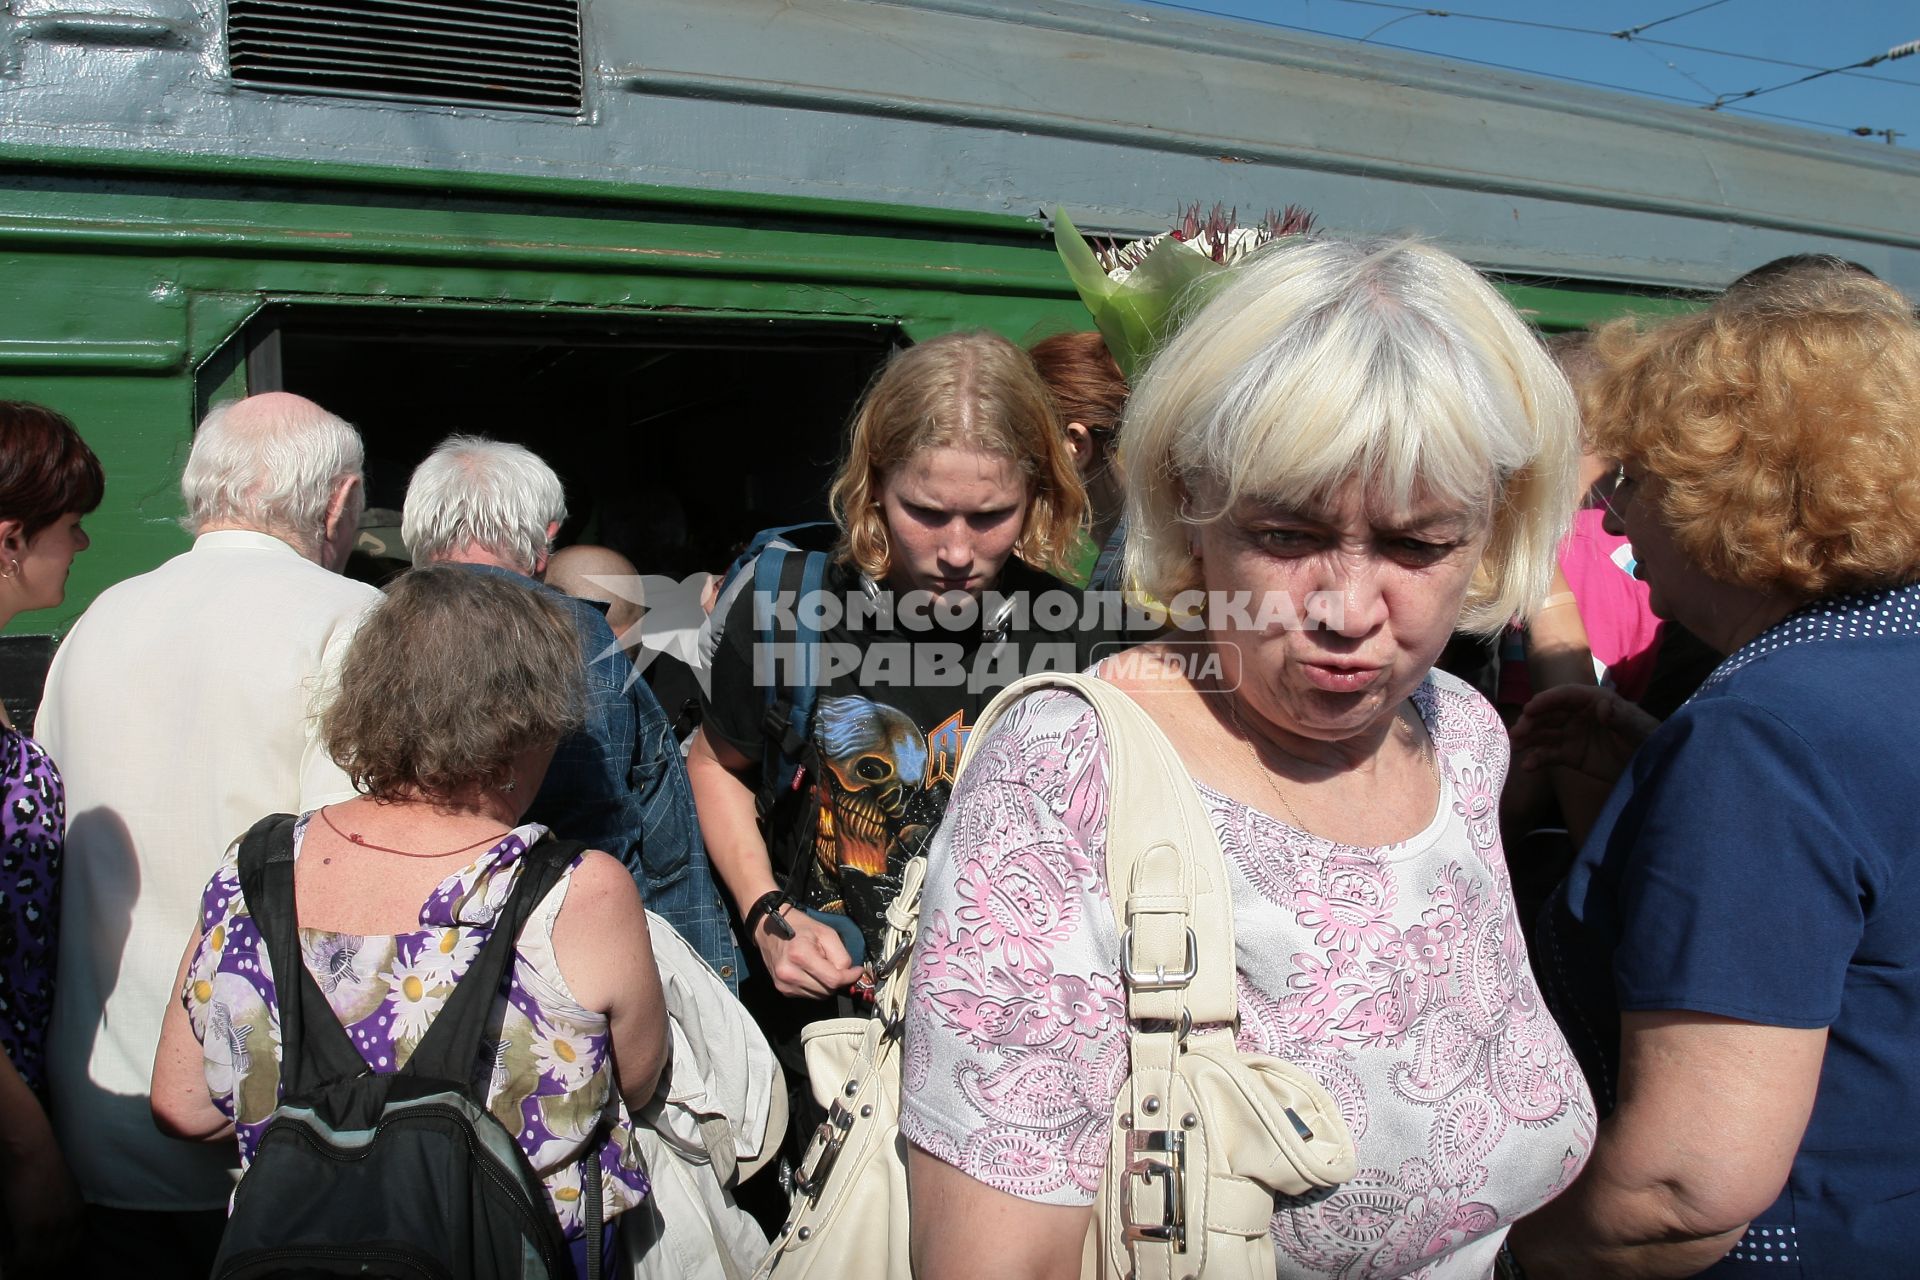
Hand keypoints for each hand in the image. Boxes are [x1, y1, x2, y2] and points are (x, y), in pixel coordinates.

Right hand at [2, 1135, 80, 1276]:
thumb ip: (56, 1219)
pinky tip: (7, 1268)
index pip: (74, 1250)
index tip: (46, 1270)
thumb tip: (38, 1242)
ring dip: (28, 1272)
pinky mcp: (33, 1228)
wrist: (31, 1152)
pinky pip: (25, 1259)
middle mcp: (70, 1225)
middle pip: (59, 1260)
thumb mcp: (59, 1196)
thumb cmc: (39, 1168)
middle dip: (43, 1272)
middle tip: (26, 1275)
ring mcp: (53, 1228)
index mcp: (78, 1216)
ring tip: (15, 1275)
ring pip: (42, 1264)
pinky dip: (16, 1268)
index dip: (58, 1263)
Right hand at [755, 906, 862, 998]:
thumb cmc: (798, 927)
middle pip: (827, 991)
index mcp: (800, 956)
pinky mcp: (783, 990)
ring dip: (827, 985)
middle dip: (838, 980)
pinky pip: (809, 995)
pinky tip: (811, 972)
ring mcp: (784, 984)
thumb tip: (849, 973)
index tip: (857, 971)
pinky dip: (816, 986)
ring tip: (821, 966)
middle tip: (837, 965)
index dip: (850, 977)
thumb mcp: (826, 933)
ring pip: (820, 996)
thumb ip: (841, 955)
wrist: (768, 929)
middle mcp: (789, 974)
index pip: (833, 979)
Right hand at [1511, 684, 1659, 787]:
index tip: (1530, 709)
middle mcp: (1579, 715)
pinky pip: (1549, 754)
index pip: (1567, 695)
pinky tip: (1527, 766)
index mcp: (1595, 701)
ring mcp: (1572, 734)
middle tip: (1517, 732)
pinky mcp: (1570, 755)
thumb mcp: (1639, 729)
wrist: (1652, 766)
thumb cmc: (1650, 740)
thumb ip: (1622, 718)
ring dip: (1528, 738)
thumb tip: (1603, 706)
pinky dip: (1536, 759)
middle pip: (1550, 713)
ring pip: (1544, 732)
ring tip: (1515, 747)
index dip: (1548, 700)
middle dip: (1531, 721)